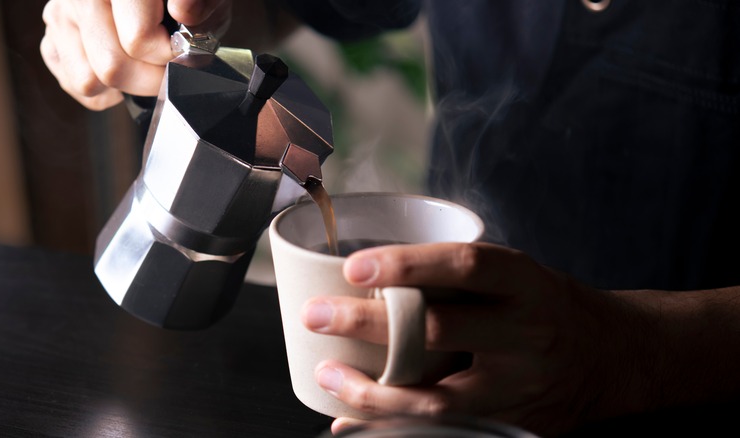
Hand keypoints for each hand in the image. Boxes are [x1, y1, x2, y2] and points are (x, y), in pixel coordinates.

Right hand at [40, 0, 231, 109]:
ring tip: (144, 66)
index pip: (137, 40)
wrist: (154, 3)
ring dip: (126, 86)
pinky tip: (124, 68)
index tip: (182, 53)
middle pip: (112, 67)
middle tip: (167, 67)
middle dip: (149, 79)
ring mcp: (60, 16)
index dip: (169, 57)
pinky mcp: (51, 39)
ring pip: (89, 81)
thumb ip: (199, 3)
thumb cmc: (182, 0)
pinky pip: (76, 85)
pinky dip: (104, 90)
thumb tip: (184, 10)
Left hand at [301, 242, 646, 436]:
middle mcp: (525, 334)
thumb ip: (459, 277)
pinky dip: (392, 425)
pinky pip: (443, 428)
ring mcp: (518, 386)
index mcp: (525, 284)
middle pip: (440, 331)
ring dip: (371, 390)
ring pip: (437, 397)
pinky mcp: (509, 422)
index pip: (466, 266)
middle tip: (316, 315)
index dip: (409, 265)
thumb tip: (370, 275)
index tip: (355, 267)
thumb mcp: (516, 276)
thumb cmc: (544, 306)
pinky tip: (352, 418)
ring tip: (326, 373)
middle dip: (368, 326)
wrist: (611, 359)